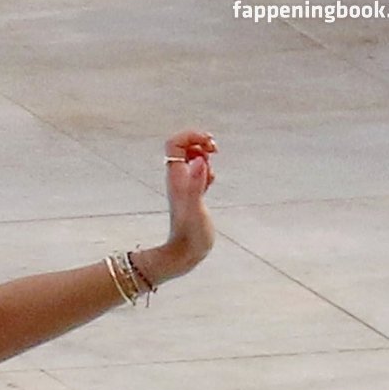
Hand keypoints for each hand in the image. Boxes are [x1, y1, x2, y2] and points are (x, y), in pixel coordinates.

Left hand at [158, 128, 216, 277]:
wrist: (186, 254)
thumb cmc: (191, 234)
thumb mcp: (196, 208)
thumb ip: (197, 184)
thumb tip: (200, 160)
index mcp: (176, 177)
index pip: (174, 143)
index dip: (190, 135)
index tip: (208, 144)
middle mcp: (178, 179)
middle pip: (183, 146)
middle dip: (200, 142)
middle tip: (214, 151)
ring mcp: (185, 186)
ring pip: (191, 158)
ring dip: (205, 155)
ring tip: (211, 171)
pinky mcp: (193, 195)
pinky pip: (198, 172)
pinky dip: (207, 169)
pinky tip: (211, 182)